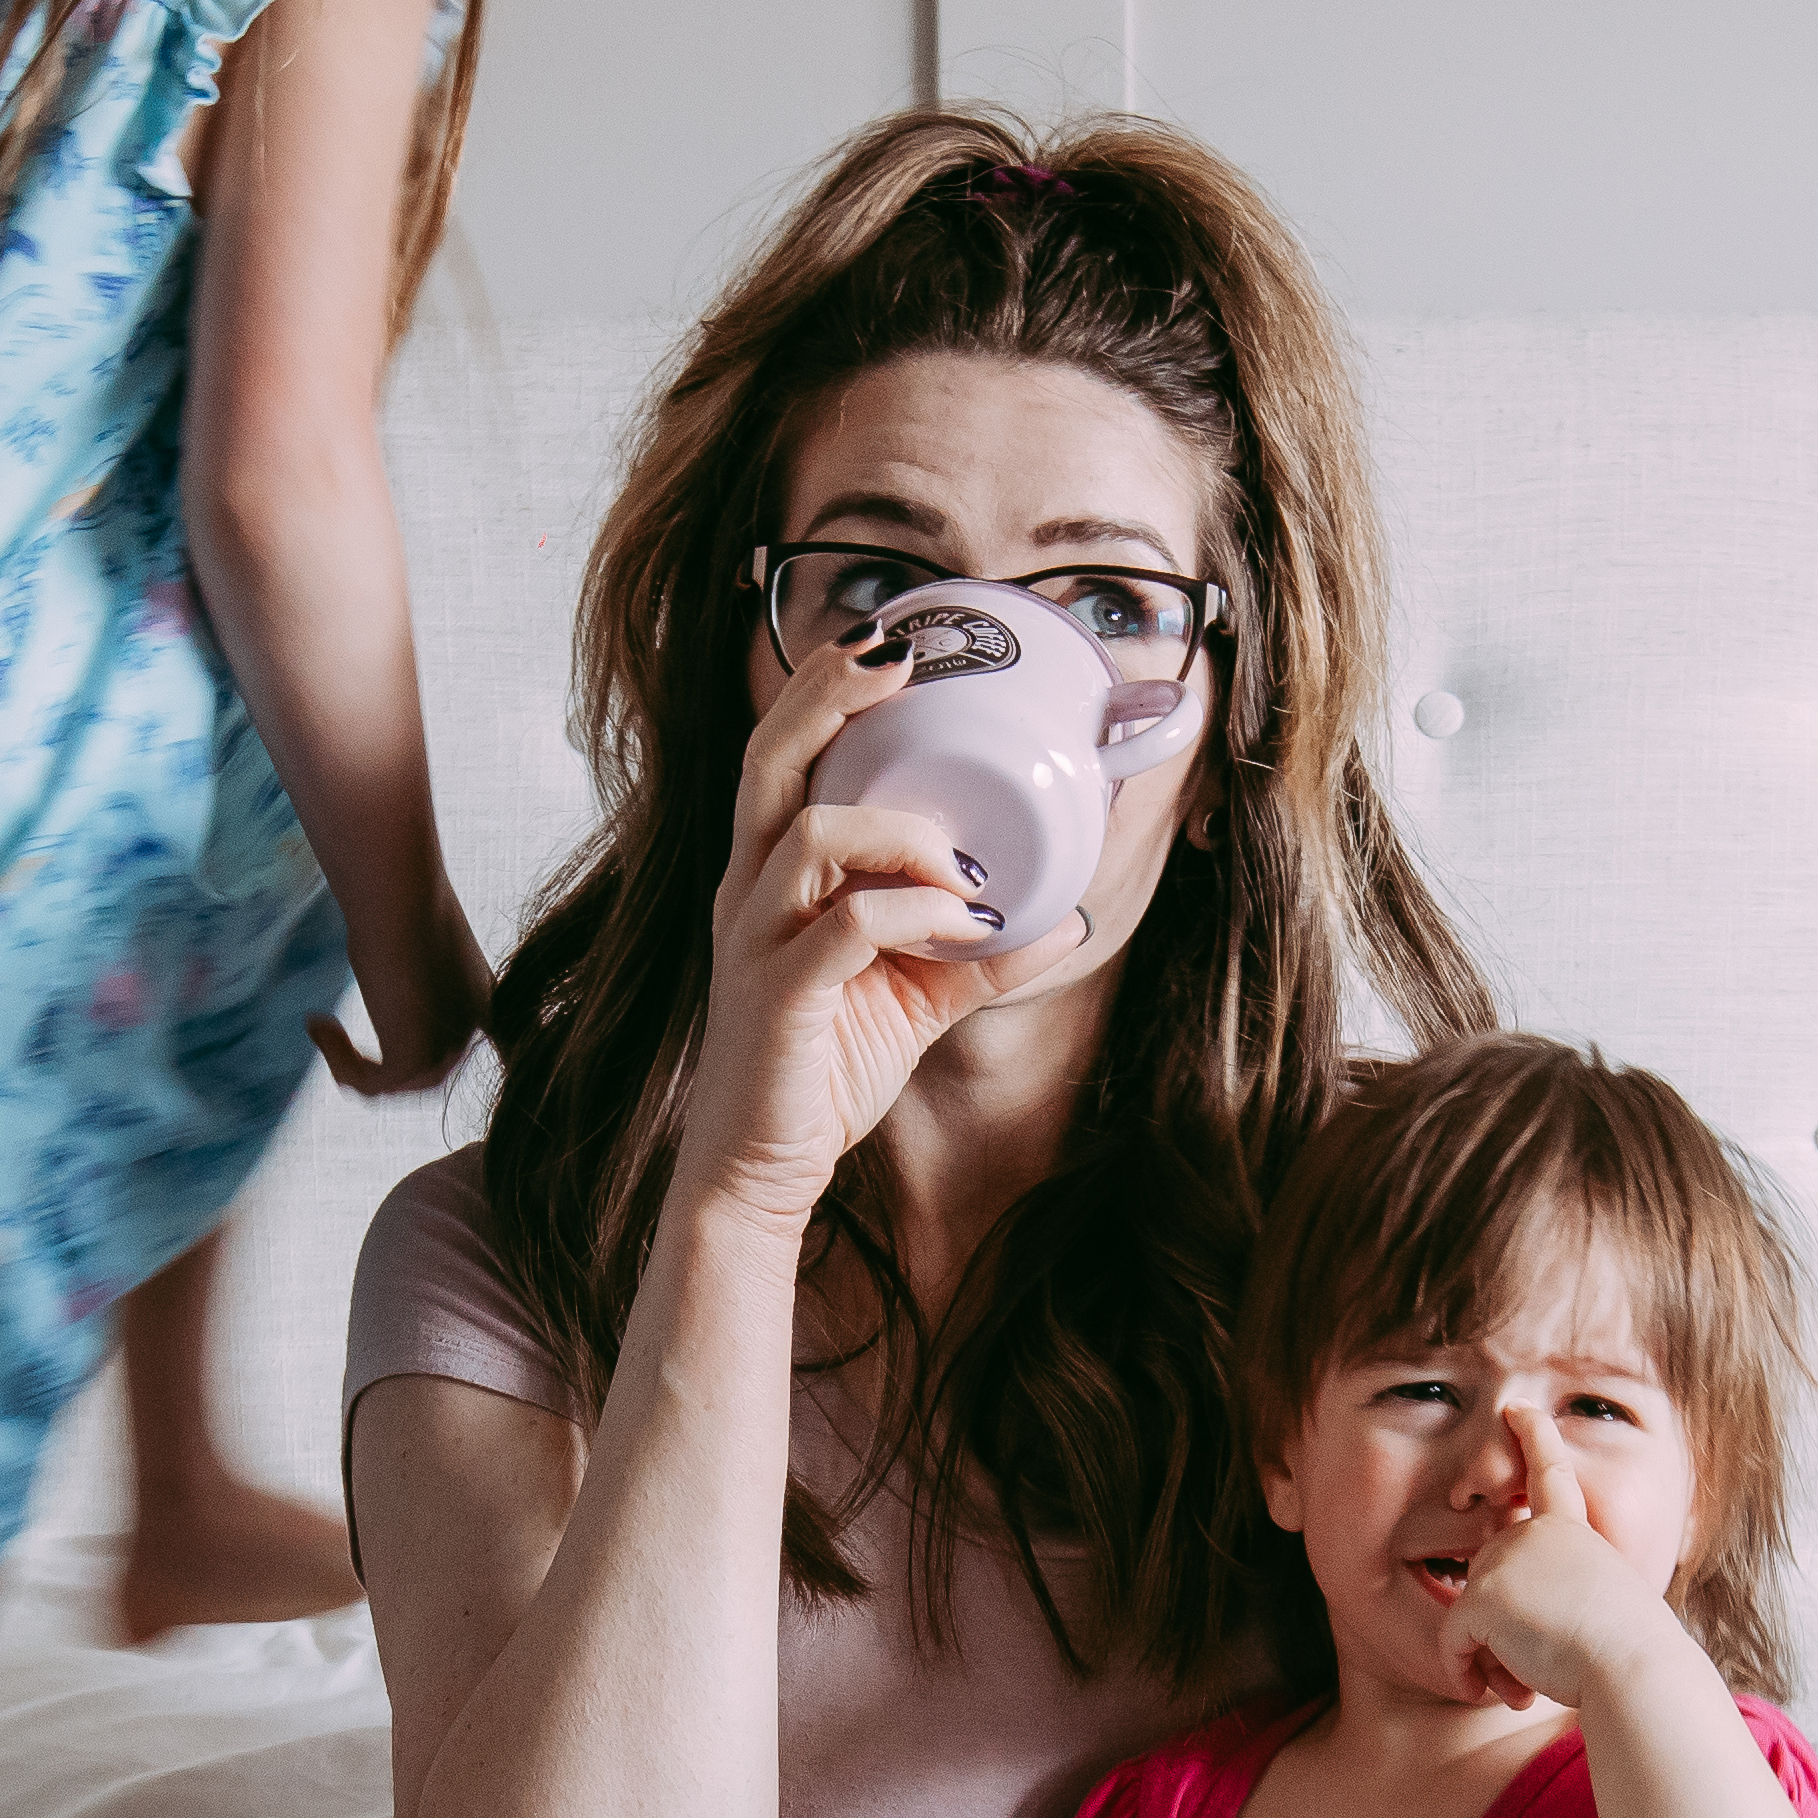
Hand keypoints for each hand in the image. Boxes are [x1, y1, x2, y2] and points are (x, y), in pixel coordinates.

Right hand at [312, 860, 494, 1096]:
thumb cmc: (402, 901)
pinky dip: (339, 1061)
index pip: (476, 1050)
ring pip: (397, 1083)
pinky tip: (317, 1023)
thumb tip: (386, 995)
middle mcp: (472, 1031)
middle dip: (380, 1066)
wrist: (399, 895)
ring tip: (321, 1026)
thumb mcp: (412, 943)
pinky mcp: (413, 1060)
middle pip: (426, 1076)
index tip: (424, 1063)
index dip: (445, 1060)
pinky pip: (372, 1085)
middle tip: (335, 1036)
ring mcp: (446, 1050)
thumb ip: (411, 980)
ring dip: (351, 1063)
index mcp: (484, 1001)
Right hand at [668, 622, 1102, 1224]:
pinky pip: (845, 924)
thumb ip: (981, 952)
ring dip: (904, 834)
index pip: (779, 755)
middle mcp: (750, 892)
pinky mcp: (776, 995)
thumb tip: (1067, 916)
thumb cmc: (823, 1070)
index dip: (823, 691)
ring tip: (966, 868)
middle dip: (831, 695)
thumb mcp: (918, 997)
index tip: (890, 646)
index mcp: (770, 876)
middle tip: (900, 659)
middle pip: (768, 759)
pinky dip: (914, 911)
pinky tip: (962, 924)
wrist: (760, 1171)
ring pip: (810, 833)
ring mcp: (757, 939)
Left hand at [1438, 1408, 1689, 1712]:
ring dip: (1493, 1662)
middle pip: (1488, 1585)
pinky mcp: (1482, 1596)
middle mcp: (1536, 1535)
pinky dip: (1465, 1674)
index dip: (1535, 1438)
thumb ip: (1553, 1598)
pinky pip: (1451, 1645)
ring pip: (1470, 1620)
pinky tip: (1498, 1693)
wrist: (1636, 1667)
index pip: (1550, 1477)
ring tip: (1530, 1686)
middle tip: (1536, 1676)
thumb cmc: (1631, 1655)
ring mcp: (1506, 1560)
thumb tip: (1490, 1623)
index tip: (1518, 1409)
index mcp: (1574, 1533)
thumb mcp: (1600, 1609)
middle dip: (1501, 1637)